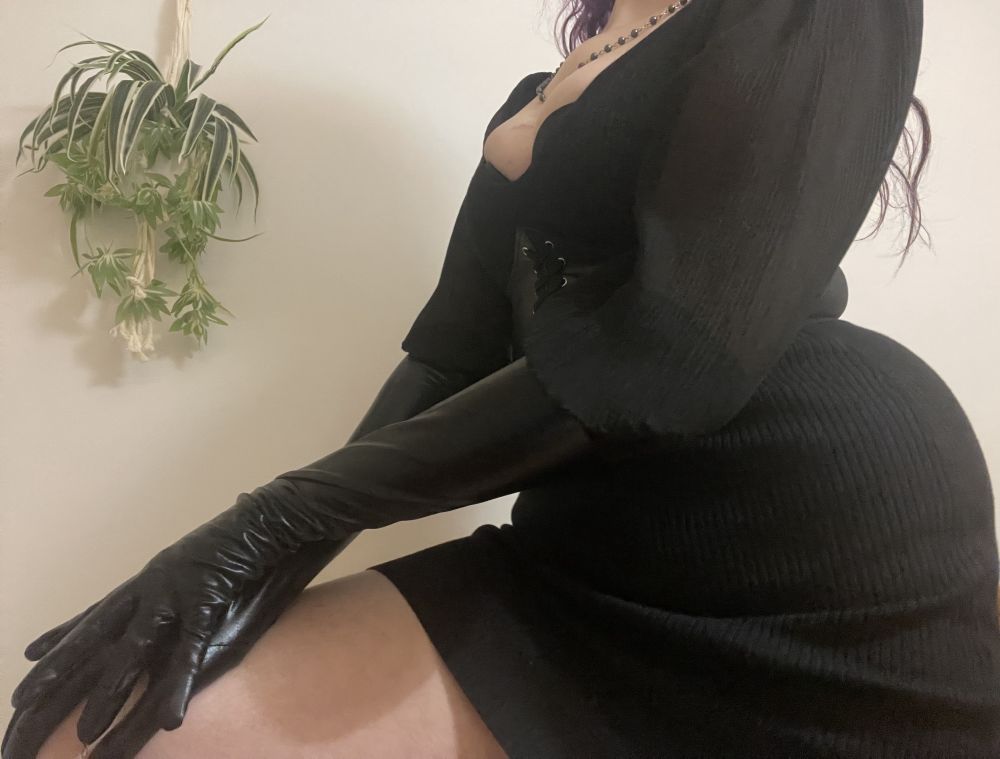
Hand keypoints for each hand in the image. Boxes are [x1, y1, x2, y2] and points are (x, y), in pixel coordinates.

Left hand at [2, 505, 353, 758]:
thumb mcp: (212, 562)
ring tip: (86, 732)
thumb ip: (193, 579)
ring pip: (133, 648)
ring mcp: (178, 587)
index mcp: (156, 574)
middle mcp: (155, 581)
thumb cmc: (255, 536)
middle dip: (59, 668)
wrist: (282, 514)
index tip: (29, 656)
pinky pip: (189, 651)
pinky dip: (177, 685)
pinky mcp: (209, 596)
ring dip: (109, 691)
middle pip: (97, 631)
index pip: (99, 610)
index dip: (64, 635)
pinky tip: (169, 719)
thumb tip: (191, 587)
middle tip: (21, 701)